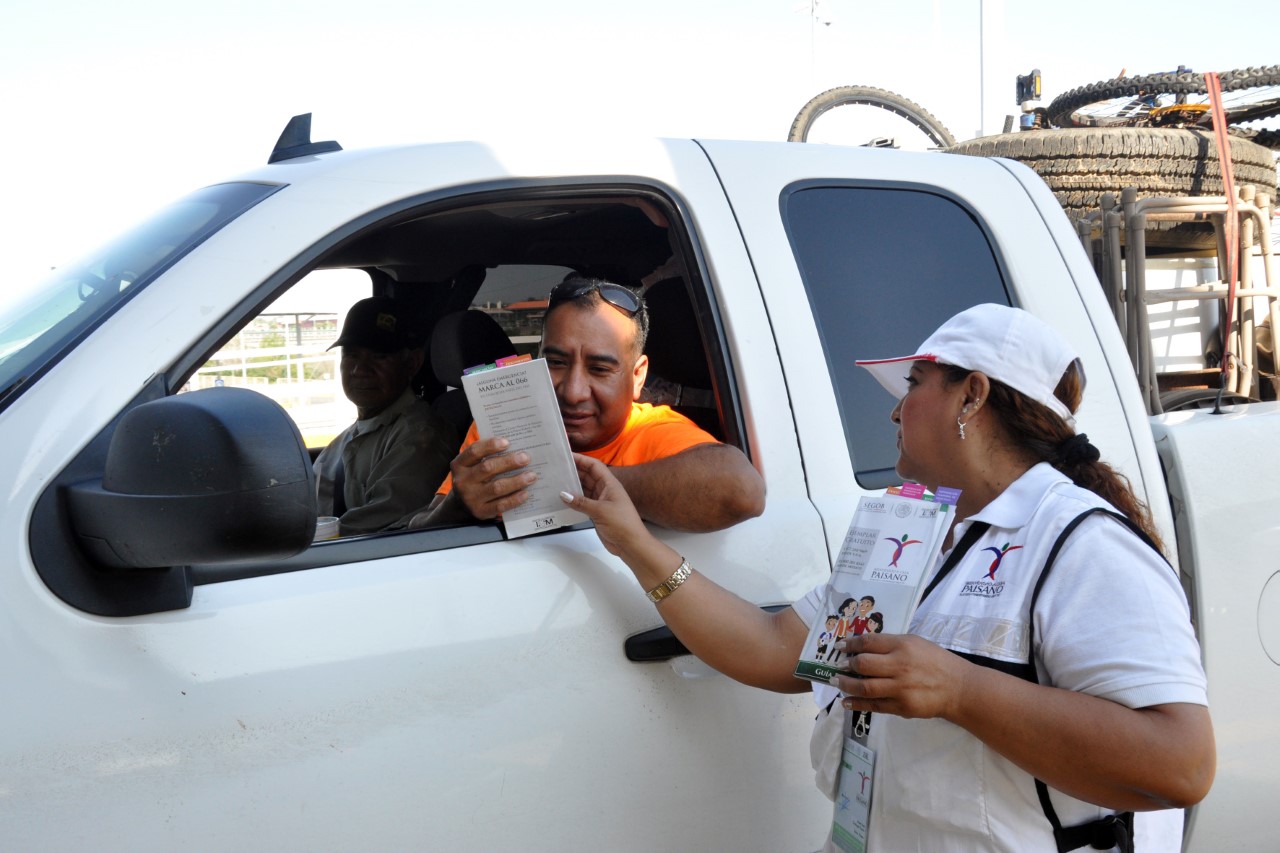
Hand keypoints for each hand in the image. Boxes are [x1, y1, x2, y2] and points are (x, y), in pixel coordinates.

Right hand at [451, 436, 536, 519]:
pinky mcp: (480, 512)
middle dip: (509, 462)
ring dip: (516, 481)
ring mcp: (470, 498)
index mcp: (459, 464)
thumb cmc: (475, 477)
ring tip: (531, 476)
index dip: (490, 445)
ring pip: (496, 487)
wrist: (461, 505)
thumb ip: (488, 455)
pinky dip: (514, 499)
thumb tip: (516, 448)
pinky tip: (525, 493)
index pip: (474, 451)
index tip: (507, 442)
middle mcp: (462, 481)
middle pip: (487, 468)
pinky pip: (500, 505)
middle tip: (526, 458)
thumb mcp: (473, 465)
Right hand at [560, 454, 650, 557]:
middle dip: (574, 471)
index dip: (581, 459)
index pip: (594, 466)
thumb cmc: (622, 523)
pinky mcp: (596, 512)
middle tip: (556, 468)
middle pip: (588, 476)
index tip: (566, 456)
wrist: (631, 544)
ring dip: (572, 486)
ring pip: (584, 489)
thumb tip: (563, 494)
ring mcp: (600, 501)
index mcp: (610, 484)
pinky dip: (573, 500)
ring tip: (555, 481)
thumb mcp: (600, 511)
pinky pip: (582, 502)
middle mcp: (605, 490)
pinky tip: (561, 499)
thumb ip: (581, 502)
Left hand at [829, 632, 973, 721]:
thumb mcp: (915, 643)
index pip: (868, 642)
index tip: (839, 647)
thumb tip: (862, 647)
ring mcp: (900, 688)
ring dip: (846, 685)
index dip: (850, 644)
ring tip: (837, 683)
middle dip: (846, 665)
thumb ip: (890, 644)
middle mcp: (899, 666)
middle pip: (863, 664)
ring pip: (864, 687)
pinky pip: (874, 705)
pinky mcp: (902, 707)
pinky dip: (857, 703)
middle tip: (838, 667)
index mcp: (902, 645)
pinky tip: (846, 701)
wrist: (958, 688)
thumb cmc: (935, 661)